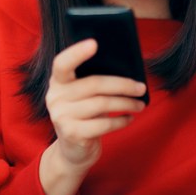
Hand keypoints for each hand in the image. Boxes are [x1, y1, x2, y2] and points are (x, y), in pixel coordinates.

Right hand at [39, 39, 145, 194]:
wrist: (73, 151)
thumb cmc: (84, 115)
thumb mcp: (84, 96)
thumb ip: (93, 82)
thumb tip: (126, 71)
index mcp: (57, 81)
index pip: (62, 63)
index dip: (77, 52)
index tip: (95, 43)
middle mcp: (55, 97)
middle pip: (93, 84)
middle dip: (122, 85)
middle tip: (141, 87)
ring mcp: (61, 116)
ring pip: (102, 104)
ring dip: (126, 103)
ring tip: (140, 104)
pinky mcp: (71, 134)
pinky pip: (103, 124)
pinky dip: (121, 121)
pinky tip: (129, 118)